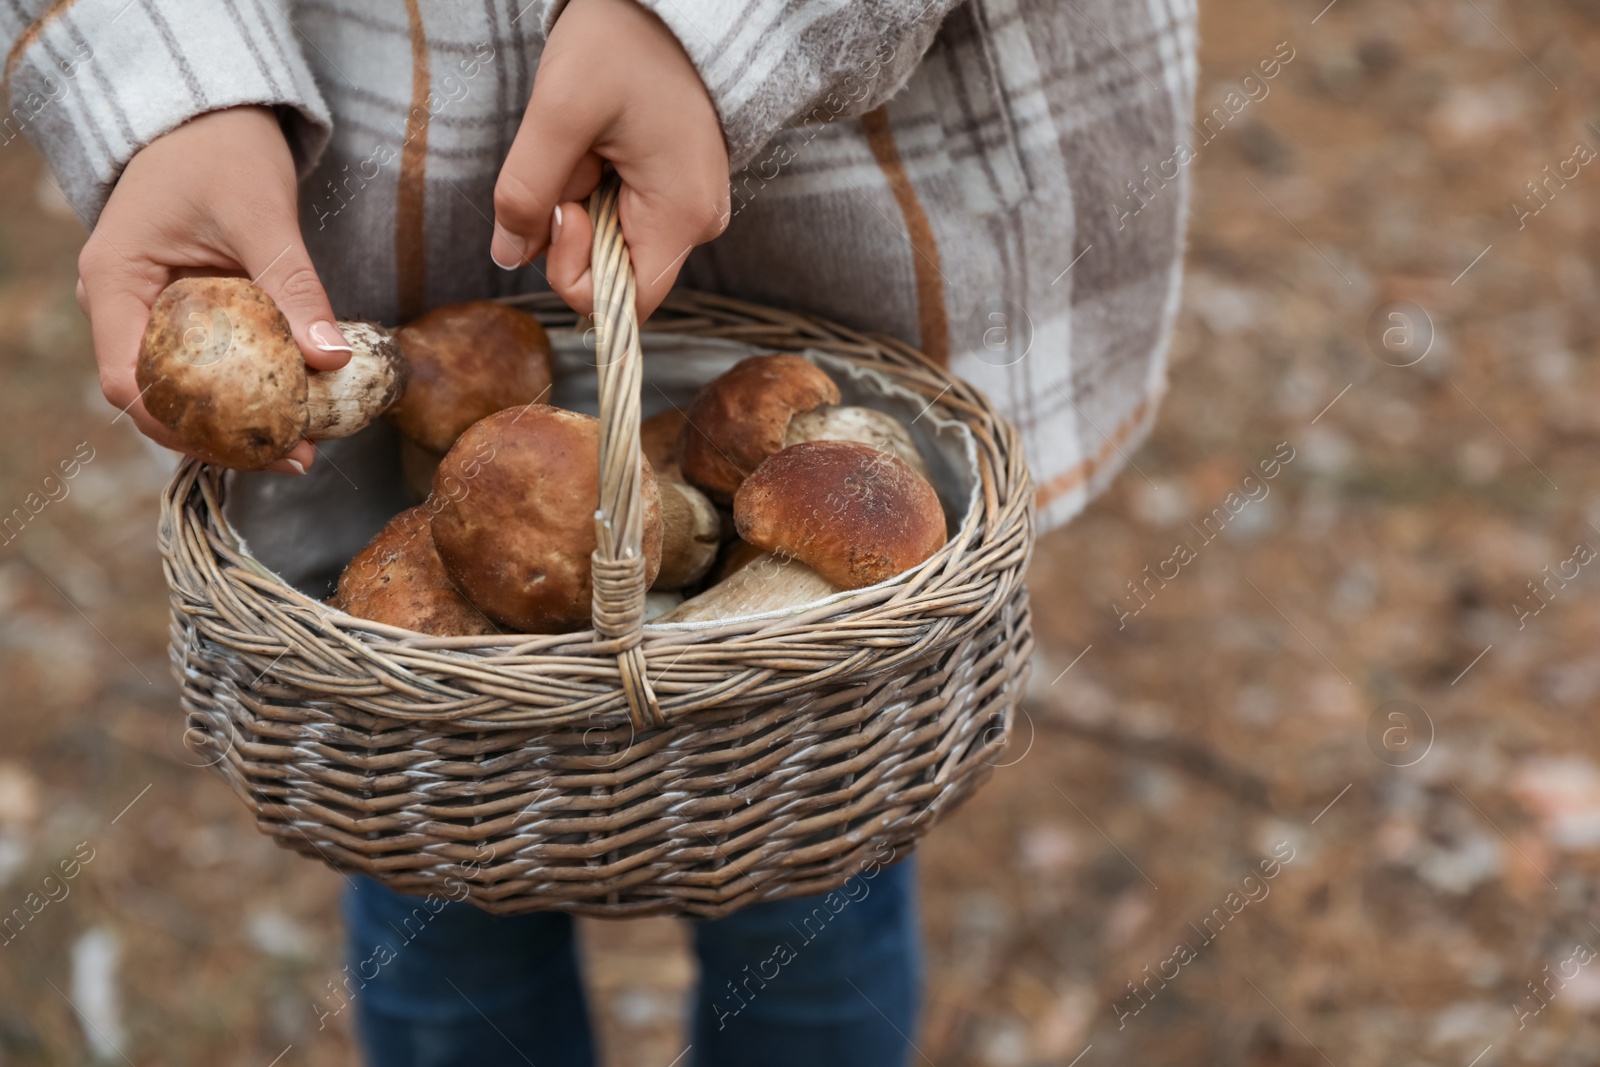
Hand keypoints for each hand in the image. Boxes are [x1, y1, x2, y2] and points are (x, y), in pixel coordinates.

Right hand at [77, 106, 349, 473]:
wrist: (212, 119)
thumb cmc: (222, 151)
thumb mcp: (263, 217)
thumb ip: (295, 288)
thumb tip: (332, 360)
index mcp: (113, 282)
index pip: (124, 379)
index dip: (176, 424)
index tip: (245, 445)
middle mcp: (119, 305)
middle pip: (154, 396)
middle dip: (218, 435)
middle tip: (292, 456)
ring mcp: (147, 311)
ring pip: (182, 387)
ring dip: (236, 420)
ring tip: (302, 445)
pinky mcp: (182, 313)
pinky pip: (206, 364)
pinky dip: (245, 388)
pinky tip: (296, 408)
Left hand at [491, 0, 729, 319]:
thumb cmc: (622, 42)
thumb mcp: (558, 112)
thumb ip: (525, 193)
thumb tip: (507, 257)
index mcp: (682, 216)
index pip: (622, 306)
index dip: (574, 273)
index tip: (564, 208)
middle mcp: (698, 223)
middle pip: (614, 273)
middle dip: (574, 227)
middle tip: (574, 159)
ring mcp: (691, 206)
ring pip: (614, 243)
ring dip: (582, 203)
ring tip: (592, 143)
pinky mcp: (679, 189)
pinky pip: (625, 216)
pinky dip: (597, 188)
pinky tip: (602, 145)